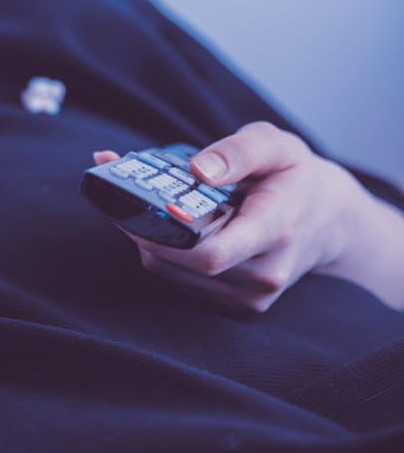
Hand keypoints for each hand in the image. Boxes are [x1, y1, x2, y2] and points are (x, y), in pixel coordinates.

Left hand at [95, 122, 374, 312]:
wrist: (328, 221)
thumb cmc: (295, 177)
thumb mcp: (276, 145)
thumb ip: (238, 151)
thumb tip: (198, 169)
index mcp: (276, 230)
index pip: (212, 254)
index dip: (164, 237)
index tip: (138, 207)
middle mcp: (265, 274)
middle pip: (181, 263)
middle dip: (143, 229)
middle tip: (122, 193)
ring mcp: (251, 297)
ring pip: (171, 274)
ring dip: (147, 241)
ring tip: (145, 206)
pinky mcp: (237, 307)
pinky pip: (179, 282)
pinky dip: (162, 254)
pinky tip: (167, 229)